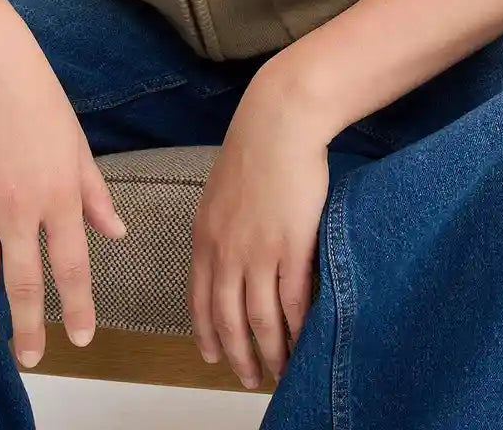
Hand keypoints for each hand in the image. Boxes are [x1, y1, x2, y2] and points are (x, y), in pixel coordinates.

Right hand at [0, 0, 127, 367]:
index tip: (80, 338)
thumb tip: (114, 232)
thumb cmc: (38, 95)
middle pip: (22, 283)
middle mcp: (18, 209)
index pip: (70, 266)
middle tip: (32, 358)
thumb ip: (94, 193)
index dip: (76, 306)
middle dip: (28, 326)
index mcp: (58, 194)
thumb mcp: (76, 142)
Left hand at [188, 73, 329, 389]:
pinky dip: (296, 329)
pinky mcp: (292, 247)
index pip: (199, 300)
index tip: (213, 356)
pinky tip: (303, 341)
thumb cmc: (255, 149)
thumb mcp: (220, 191)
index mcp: (205, 237)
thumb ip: (220, 226)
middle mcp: (226, 251)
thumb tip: (226, 252)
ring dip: (270, 351)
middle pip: (228, 319)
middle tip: (249, 378)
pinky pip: (292, 302)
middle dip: (237, 355)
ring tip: (281, 370)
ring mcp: (259, 252)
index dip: (207, 333)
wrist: (279, 123)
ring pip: (261, 319)